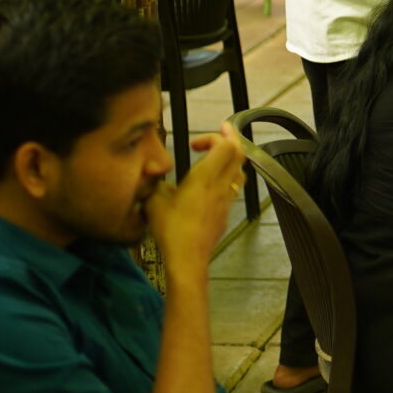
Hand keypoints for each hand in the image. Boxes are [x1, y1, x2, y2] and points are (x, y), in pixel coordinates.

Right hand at [146, 125, 245, 279]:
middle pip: (239, 154)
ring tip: (216, 158)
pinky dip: (227, 178)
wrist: (188, 259)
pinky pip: (233, 188)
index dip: (217, 136)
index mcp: (205, 178)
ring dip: (231, 159)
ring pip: (239, 171)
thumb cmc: (171, 229)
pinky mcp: (225, 214)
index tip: (197, 141)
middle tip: (220, 133)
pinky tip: (211, 186)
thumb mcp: (153, 201)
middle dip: (231, 139)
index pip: (225, 146)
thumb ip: (154, 183)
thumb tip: (153, 175)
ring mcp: (226, 200)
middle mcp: (220, 186)